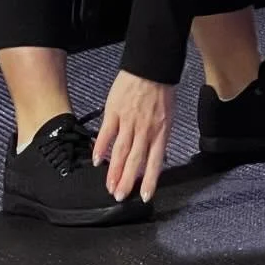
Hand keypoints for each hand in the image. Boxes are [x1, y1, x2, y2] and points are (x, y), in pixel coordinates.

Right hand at [94, 71, 175, 202]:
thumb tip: (155, 156)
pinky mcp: (115, 112)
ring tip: (109, 186)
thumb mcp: (168, 116)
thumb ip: (159, 137)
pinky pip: (106, 133)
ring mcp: (129, 121)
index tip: (145, 196)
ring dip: (114, 171)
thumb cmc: (161, 90)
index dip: (150, 180)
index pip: (155, 162)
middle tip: (120, 196)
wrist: (151, 68)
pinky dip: (101, 148)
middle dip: (127, 181)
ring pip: (121, 151)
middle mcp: (145, 130)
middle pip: (135, 161)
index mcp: (160, 131)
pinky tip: (97, 160)